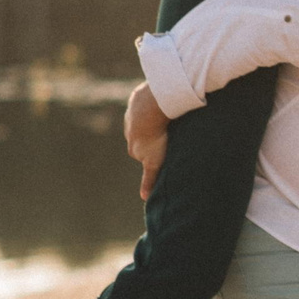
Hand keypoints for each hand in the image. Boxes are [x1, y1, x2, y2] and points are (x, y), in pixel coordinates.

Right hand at [125, 82, 170, 198]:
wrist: (149, 110)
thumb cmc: (155, 137)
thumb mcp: (153, 162)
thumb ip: (149, 179)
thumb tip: (144, 197)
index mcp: (133, 147)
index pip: (144, 153)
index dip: (155, 153)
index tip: (164, 151)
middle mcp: (129, 132)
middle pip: (144, 138)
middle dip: (154, 138)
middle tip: (168, 137)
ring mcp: (131, 116)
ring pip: (145, 121)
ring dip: (155, 122)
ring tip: (169, 122)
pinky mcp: (136, 101)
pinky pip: (147, 106)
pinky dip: (154, 108)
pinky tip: (164, 108)